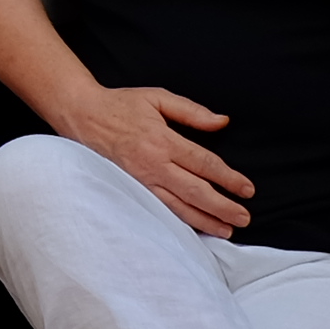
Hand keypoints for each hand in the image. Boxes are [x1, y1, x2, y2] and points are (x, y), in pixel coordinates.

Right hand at [55, 83, 251, 236]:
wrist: (82, 115)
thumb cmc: (121, 105)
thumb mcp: (158, 97)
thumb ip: (192, 111)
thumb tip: (222, 122)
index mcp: (163, 140)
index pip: (204, 164)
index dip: (228, 178)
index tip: (247, 189)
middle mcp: (153, 164)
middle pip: (195, 191)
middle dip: (222, 206)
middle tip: (244, 218)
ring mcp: (141, 180)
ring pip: (178, 206)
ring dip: (205, 220)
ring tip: (226, 230)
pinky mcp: (131, 189)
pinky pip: (159, 209)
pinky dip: (179, 221)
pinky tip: (194, 228)